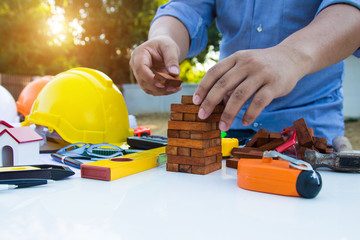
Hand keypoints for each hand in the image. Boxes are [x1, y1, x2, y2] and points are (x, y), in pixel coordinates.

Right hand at [129, 36, 181, 95]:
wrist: (163, 48)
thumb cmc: (165, 45)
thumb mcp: (170, 47)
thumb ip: (172, 59)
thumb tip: (175, 73)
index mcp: (139, 54)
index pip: (140, 69)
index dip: (150, 78)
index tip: (163, 83)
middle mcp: (136, 65)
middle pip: (143, 81)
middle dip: (160, 86)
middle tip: (176, 86)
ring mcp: (140, 75)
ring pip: (148, 88)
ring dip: (163, 91)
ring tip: (177, 87)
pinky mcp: (146, 81)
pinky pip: (153, 90)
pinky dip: (164, 91)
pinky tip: (175, 88)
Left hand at [193, 45, 309, 130]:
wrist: (292, 57)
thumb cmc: (263, 64)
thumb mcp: (245, 64)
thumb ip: (230, 79)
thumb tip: (216, 102)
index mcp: (236, 58)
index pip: (214, 72)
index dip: (203, 87)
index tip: (195, 102)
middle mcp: (247, 63)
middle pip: (223, 84)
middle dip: (210, 102)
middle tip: (202, 116)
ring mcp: (261, 73)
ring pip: (239, 95)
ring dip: (229, 113)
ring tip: (222, 126)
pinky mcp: (275, 84)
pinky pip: (259, 102)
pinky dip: (250, 114)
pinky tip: (244, 122)